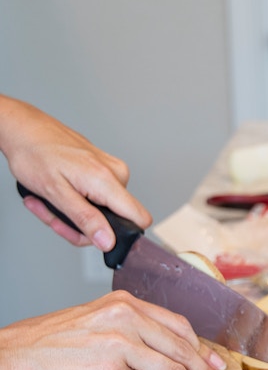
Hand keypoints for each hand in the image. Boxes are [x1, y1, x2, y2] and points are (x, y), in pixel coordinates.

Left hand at [0, 94, 151, 250]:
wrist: (25, 128)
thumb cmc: (34, 154)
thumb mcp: (55, 193)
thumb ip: (85, 219)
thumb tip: (107, 240)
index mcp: (107, 180)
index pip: (139, 218)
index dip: (119, 235)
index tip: (91, 234)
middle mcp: (116, 174)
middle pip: (115, 220)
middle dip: (82, 226)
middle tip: (55, 217)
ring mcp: (112, 170)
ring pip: (103, 211)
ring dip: (74, 215)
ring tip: (49, 203)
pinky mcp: (104, 169)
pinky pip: (97, 198)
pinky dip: (77, 201)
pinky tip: (58, 193)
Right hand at [0, 291, 233, 369]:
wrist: (6, 358)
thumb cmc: (44, 346)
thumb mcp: (93, 323)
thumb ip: (129, 331)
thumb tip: (163, 354)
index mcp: (125, 302)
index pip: (178, 325)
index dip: (203, 348)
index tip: (218, 365)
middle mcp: (126, 317)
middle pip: (183, 348)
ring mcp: (118, 342)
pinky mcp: (108, 369)